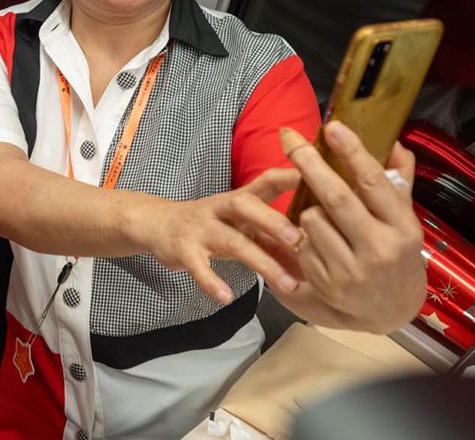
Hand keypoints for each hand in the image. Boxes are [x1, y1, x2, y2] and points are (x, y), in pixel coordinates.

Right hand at [144, 168, 304, 304]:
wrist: (156, 223)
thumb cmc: (209, 225)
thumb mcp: (239, 224)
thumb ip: (273, 239)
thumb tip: (315, 260)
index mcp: (237, 199)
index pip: (265, 182)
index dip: (289, 177)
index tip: (318, 178)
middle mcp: (218, 208)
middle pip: (245, 205)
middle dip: (273, 221)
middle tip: (301, 240)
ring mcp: (199, 228)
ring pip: (231, 241)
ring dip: (260, 262)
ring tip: (287, 285)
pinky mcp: (182, 250)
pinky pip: (198, 266)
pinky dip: (211, 281)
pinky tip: (227, 297)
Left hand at [279, 122, 424, 331]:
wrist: (390, 312)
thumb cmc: (395, 255)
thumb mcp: (404, 221)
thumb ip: (398, 182)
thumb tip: (394, 142)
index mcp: (403, 228)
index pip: (374, 183)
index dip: (352, 152)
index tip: (333, 127)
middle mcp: (379, 249)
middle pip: (335, 197)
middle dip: (308, 163)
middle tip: (290, 138)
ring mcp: (352, 270)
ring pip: (311, 218)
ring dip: (308, 209)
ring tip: (324, 219)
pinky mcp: (327, 284)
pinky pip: (302, 244)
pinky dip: (305, 237)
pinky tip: (320, 244)